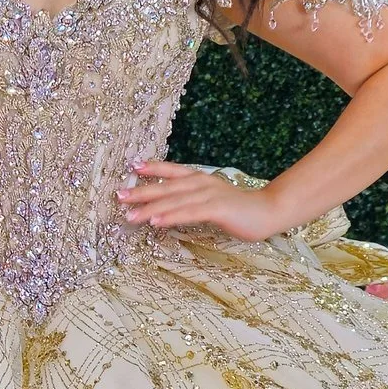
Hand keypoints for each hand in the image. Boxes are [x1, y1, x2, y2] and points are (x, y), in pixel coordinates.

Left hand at [115, 160, 281, 240]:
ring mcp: (208, 195)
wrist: (268, 211)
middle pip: (166, 187)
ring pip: (173, 201)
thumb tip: (170, 207)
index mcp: (200, 179)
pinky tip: (155, 221)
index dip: (152, 168)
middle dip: (141, 191)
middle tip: (119, 196)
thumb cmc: (238, 209)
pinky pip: (188, 213)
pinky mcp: (216, 209)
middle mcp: (201, 183)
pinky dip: (170, 217)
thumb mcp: (211, 200)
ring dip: (150, 208)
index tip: (132, 167)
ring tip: (130, 215)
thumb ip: (192, 200)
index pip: (172, 171)